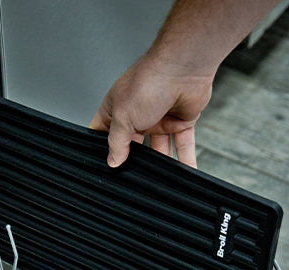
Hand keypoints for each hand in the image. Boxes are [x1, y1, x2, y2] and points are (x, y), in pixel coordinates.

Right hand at [89, 54, 212, 168]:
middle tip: (132, 180)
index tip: (105, 168)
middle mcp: (137, 115)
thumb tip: (112, 161)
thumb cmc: (148, 83)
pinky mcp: (180, 121)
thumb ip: (117, 142)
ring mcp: (159, 119)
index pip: (104, 133)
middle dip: (134, 161)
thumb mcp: (123, 117)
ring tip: (159, 180)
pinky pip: (182, 144)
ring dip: (160, 163)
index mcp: (117, 110)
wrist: (183, 69)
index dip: (103, 150)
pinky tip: (185, 173)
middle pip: (133, 145)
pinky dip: (185, 158)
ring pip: (159, 149)